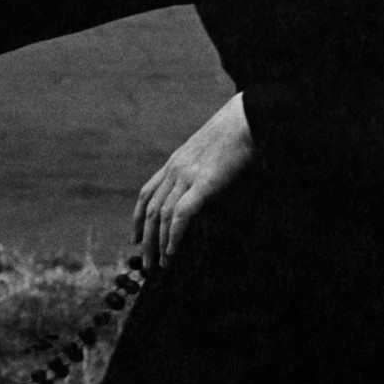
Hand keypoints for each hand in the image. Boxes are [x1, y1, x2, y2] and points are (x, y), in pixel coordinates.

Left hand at [134, 93, 254, 270]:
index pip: (146, 194)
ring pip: (163, 215)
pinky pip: (181, 214)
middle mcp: (175, 170)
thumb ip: (200, 171)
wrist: (247, 118)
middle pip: (151, 209)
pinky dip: (174, 235)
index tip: (136, 237)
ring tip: (161, 264)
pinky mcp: (204, 183)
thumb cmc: (235, 134)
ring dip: (159, 243)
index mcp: (174, 163)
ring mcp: (187, 175)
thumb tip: (202, 191)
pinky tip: (173, 251)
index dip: (139, 218)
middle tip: (146, 263)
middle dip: (146, 239)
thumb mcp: (209, 153)